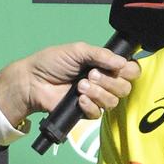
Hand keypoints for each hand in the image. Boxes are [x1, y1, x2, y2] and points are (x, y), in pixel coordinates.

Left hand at [0, 42, 140, 126]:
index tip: (117, 68)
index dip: (128, 71)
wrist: (33, 81)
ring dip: (98, 92)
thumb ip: (101, 54)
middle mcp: (104, 81)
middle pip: (125, 87)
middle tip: (90, 74)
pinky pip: (99, 113)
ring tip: (80, 86)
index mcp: (105, 65)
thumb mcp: (78, 50)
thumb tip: (123, 62)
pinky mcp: (86, 112)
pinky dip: (90, 105)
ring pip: (113, 101)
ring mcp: (96, 97)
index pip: (130, 70)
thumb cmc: (52, 62)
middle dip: (109, 81)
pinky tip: (79, 99)